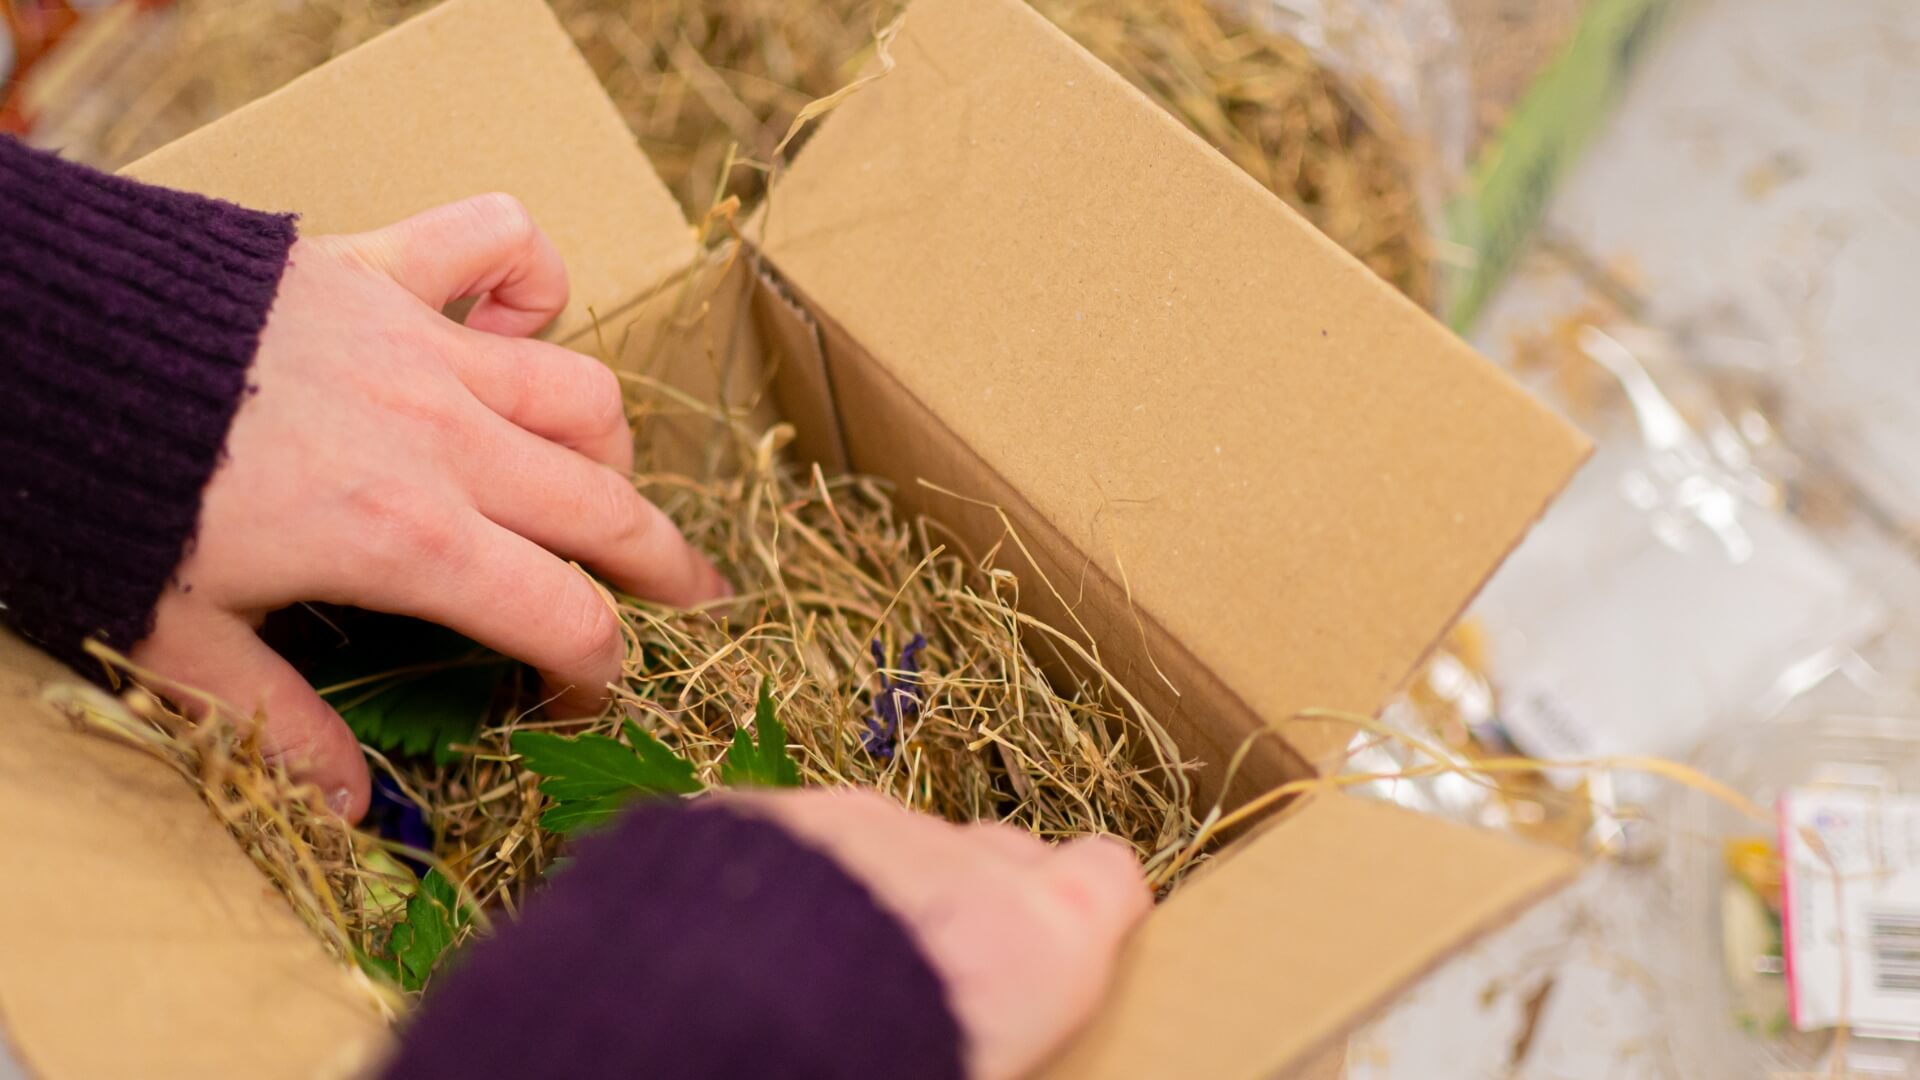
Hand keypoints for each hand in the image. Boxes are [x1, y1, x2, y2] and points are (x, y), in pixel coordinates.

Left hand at [132, 194, 730, 821]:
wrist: (32, 340)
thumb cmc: (105, 493)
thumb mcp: (180, 635)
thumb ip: (279, 723)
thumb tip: (350, 811)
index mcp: (408, 540)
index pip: (565, 617)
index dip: (599, 672)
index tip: (589, 697)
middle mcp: (445, 441)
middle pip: (609, 506)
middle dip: (665, 564)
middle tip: (692, 597)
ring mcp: (426, 345)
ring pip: (583, 392)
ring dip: (610, 445)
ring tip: (603, 478)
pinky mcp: (385, 267)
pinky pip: (503, 242)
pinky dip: (530, 276)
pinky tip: (512, 321)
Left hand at [738, 790, 1150, 1079]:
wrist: (743, 1015)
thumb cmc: (894, 1065)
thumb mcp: (992, 1062)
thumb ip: (1003, 1029)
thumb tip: (987, 1037)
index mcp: (1047, 932)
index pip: (1110, 877)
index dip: (1090, 905)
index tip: (1064, 948)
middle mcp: (970, 861)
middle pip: (1002, 856)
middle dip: (978, 901)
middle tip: (933, 983)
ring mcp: (872, 826)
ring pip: (896, 846)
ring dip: (882, 895)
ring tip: (833, 975)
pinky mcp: (782, 818)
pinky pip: (807, 843)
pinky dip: (802, 881)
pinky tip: (760, 947)